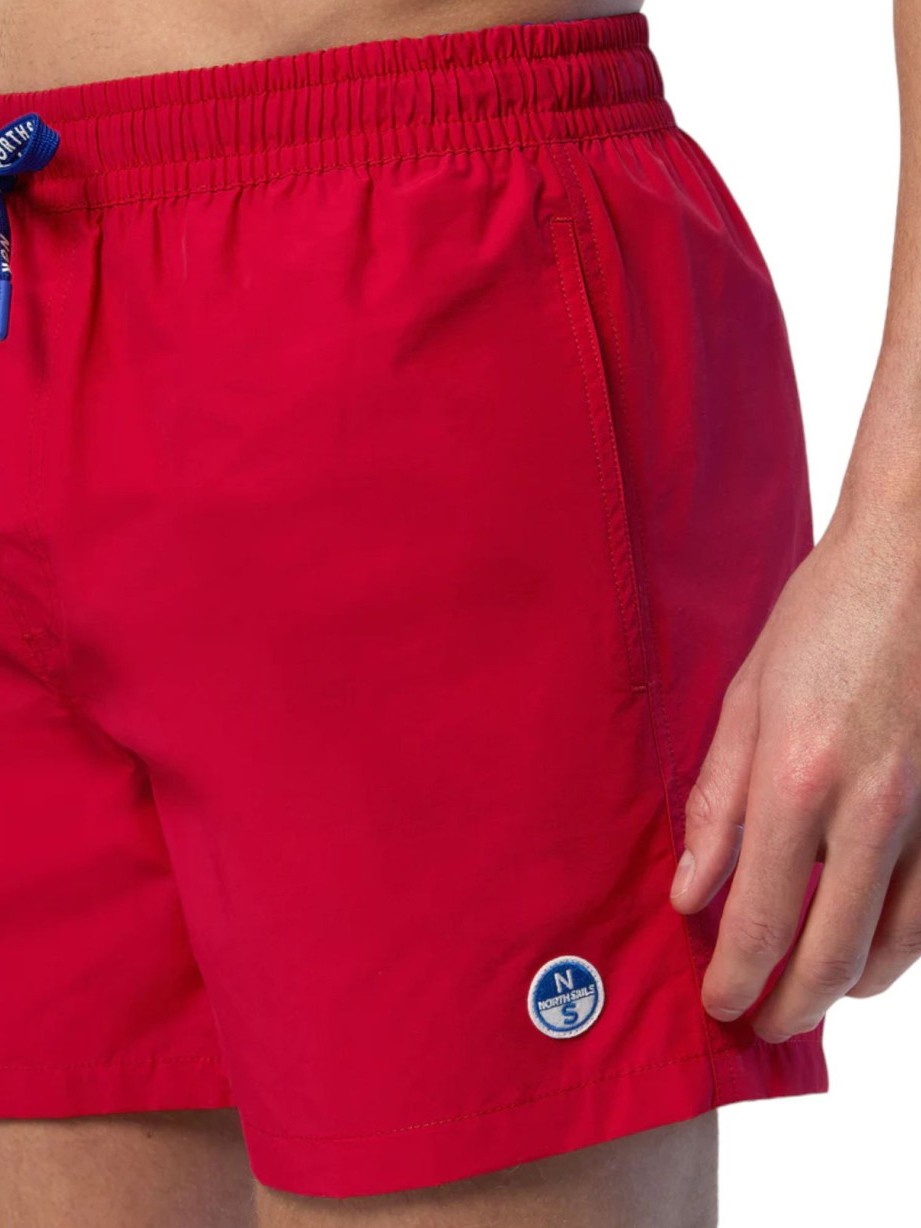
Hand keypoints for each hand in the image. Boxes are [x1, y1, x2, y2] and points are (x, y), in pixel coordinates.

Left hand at [669, 495, 920, 1041]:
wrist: (914, 566)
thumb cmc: (822, 621)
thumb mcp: (745, 700)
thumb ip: (717, 806)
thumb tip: (693, 892)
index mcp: (799, 778)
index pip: (759, 919)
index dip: (735, 980)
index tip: (717, 1004)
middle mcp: (871, 811)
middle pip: (833, 957)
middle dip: (791, 1009)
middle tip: (761, 1025)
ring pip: (897, 949)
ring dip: (848, 989)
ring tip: (808, 994)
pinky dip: (898, 946)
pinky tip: (867, 944)